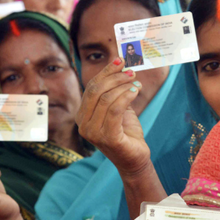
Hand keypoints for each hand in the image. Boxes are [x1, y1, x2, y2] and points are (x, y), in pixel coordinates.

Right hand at [75, 58, 150, 175]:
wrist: (134, 159)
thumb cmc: (126, 132)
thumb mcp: (118, 108)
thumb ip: (115, 91)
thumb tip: (120, 65)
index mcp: (82, 115)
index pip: (91, 87)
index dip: (106, 71)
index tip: (120, 60)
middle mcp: (83, 124)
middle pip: (96, 91)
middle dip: (115, 77)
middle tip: (132, 72)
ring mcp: (93, 133)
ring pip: (106, 99)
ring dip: (123, 86)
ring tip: (137, 83)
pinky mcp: (107, 138)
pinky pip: (115, 110)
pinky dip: (126, 97)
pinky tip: (135, 92)